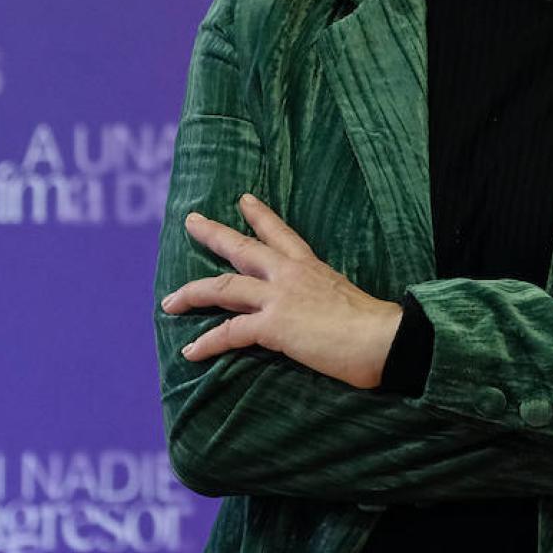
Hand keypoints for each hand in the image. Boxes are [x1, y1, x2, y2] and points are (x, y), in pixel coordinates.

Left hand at [160, 195, 402, 389]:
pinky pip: (230, 332)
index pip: (281, 234)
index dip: (260, 216)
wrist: (383, 338)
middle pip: (242, 248)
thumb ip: (325, 301)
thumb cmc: (374, 326)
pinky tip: (191, 352)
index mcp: (311, 266)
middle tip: (191, 222)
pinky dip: (208, 343)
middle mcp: (290, 274)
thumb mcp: (346, 300)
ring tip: (169, 301)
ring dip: (193, 293)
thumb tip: (322, 316)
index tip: (244, 200)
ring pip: (224, 288)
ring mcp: (279, 297)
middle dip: (214, 235)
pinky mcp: (273, 325)